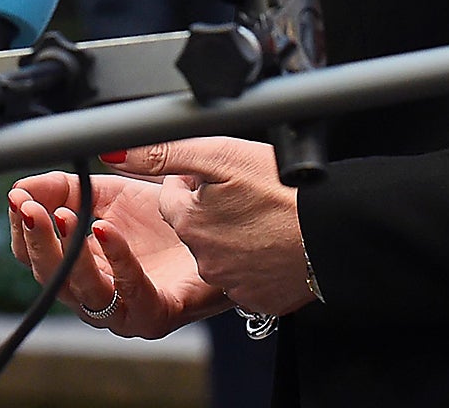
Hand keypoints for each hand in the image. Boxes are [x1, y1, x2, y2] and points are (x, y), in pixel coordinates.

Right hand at [6, 171, 226, 338]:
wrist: (219, 233)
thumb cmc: (165, 221)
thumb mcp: (109, 193)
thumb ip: (66, 188)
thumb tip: (24, 186)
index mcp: (78, 263)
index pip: (32, 254)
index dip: (21, 227)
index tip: (16, 198)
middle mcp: (94, 292)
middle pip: (50, 277)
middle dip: (36, 240)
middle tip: (28, 208)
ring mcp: (122, 309)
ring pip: (82, 289)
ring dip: (67, 251)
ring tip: (62, 216)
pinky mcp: (154, 314)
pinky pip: (130, 291)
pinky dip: (116, 257)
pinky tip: (106, 229)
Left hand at [120, 137, 316, 317]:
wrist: (334, 232)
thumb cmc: (285, 190)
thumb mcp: (221, 154)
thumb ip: (163, 151)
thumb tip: (114, 149)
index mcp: (189, 222)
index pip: (172, 197)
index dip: (193, 181)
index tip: (221, 175)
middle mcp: (202, 259)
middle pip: (194, 226)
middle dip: (210, 209)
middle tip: (245, 194)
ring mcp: (230, 284)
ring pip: (219, 251)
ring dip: (232, 234)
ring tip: (263, 216)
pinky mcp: (257, 299)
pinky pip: (245, 276)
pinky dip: (254, 260)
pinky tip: (273, 242)